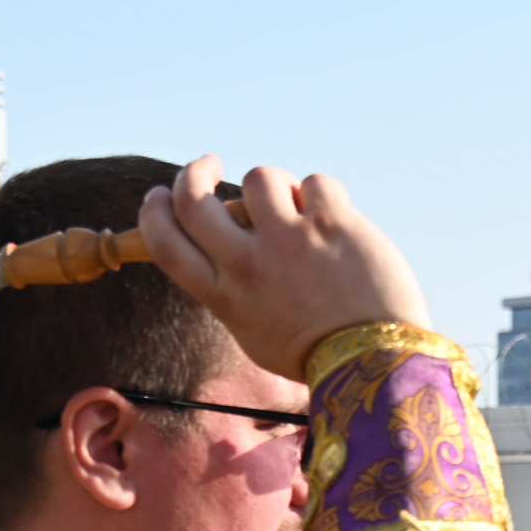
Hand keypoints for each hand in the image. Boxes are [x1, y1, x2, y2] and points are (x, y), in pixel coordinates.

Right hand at [136, 156, 433, 377]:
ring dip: (277, 185)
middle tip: (210, 164)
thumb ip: (233, 289)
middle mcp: (248, 265)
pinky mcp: (332, 225)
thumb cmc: (316, 354)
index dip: (154, 210)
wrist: (376, 365)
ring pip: (260, 177)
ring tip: (298, 208)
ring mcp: (289, 241)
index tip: (160, 195)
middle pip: (192, 198)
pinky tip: (338, 224)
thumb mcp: (255, 333)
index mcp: (224, 296)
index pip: (164, 241)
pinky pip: (315, 183)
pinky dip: (324, 198)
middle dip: (194, 171)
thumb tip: (228, 240)